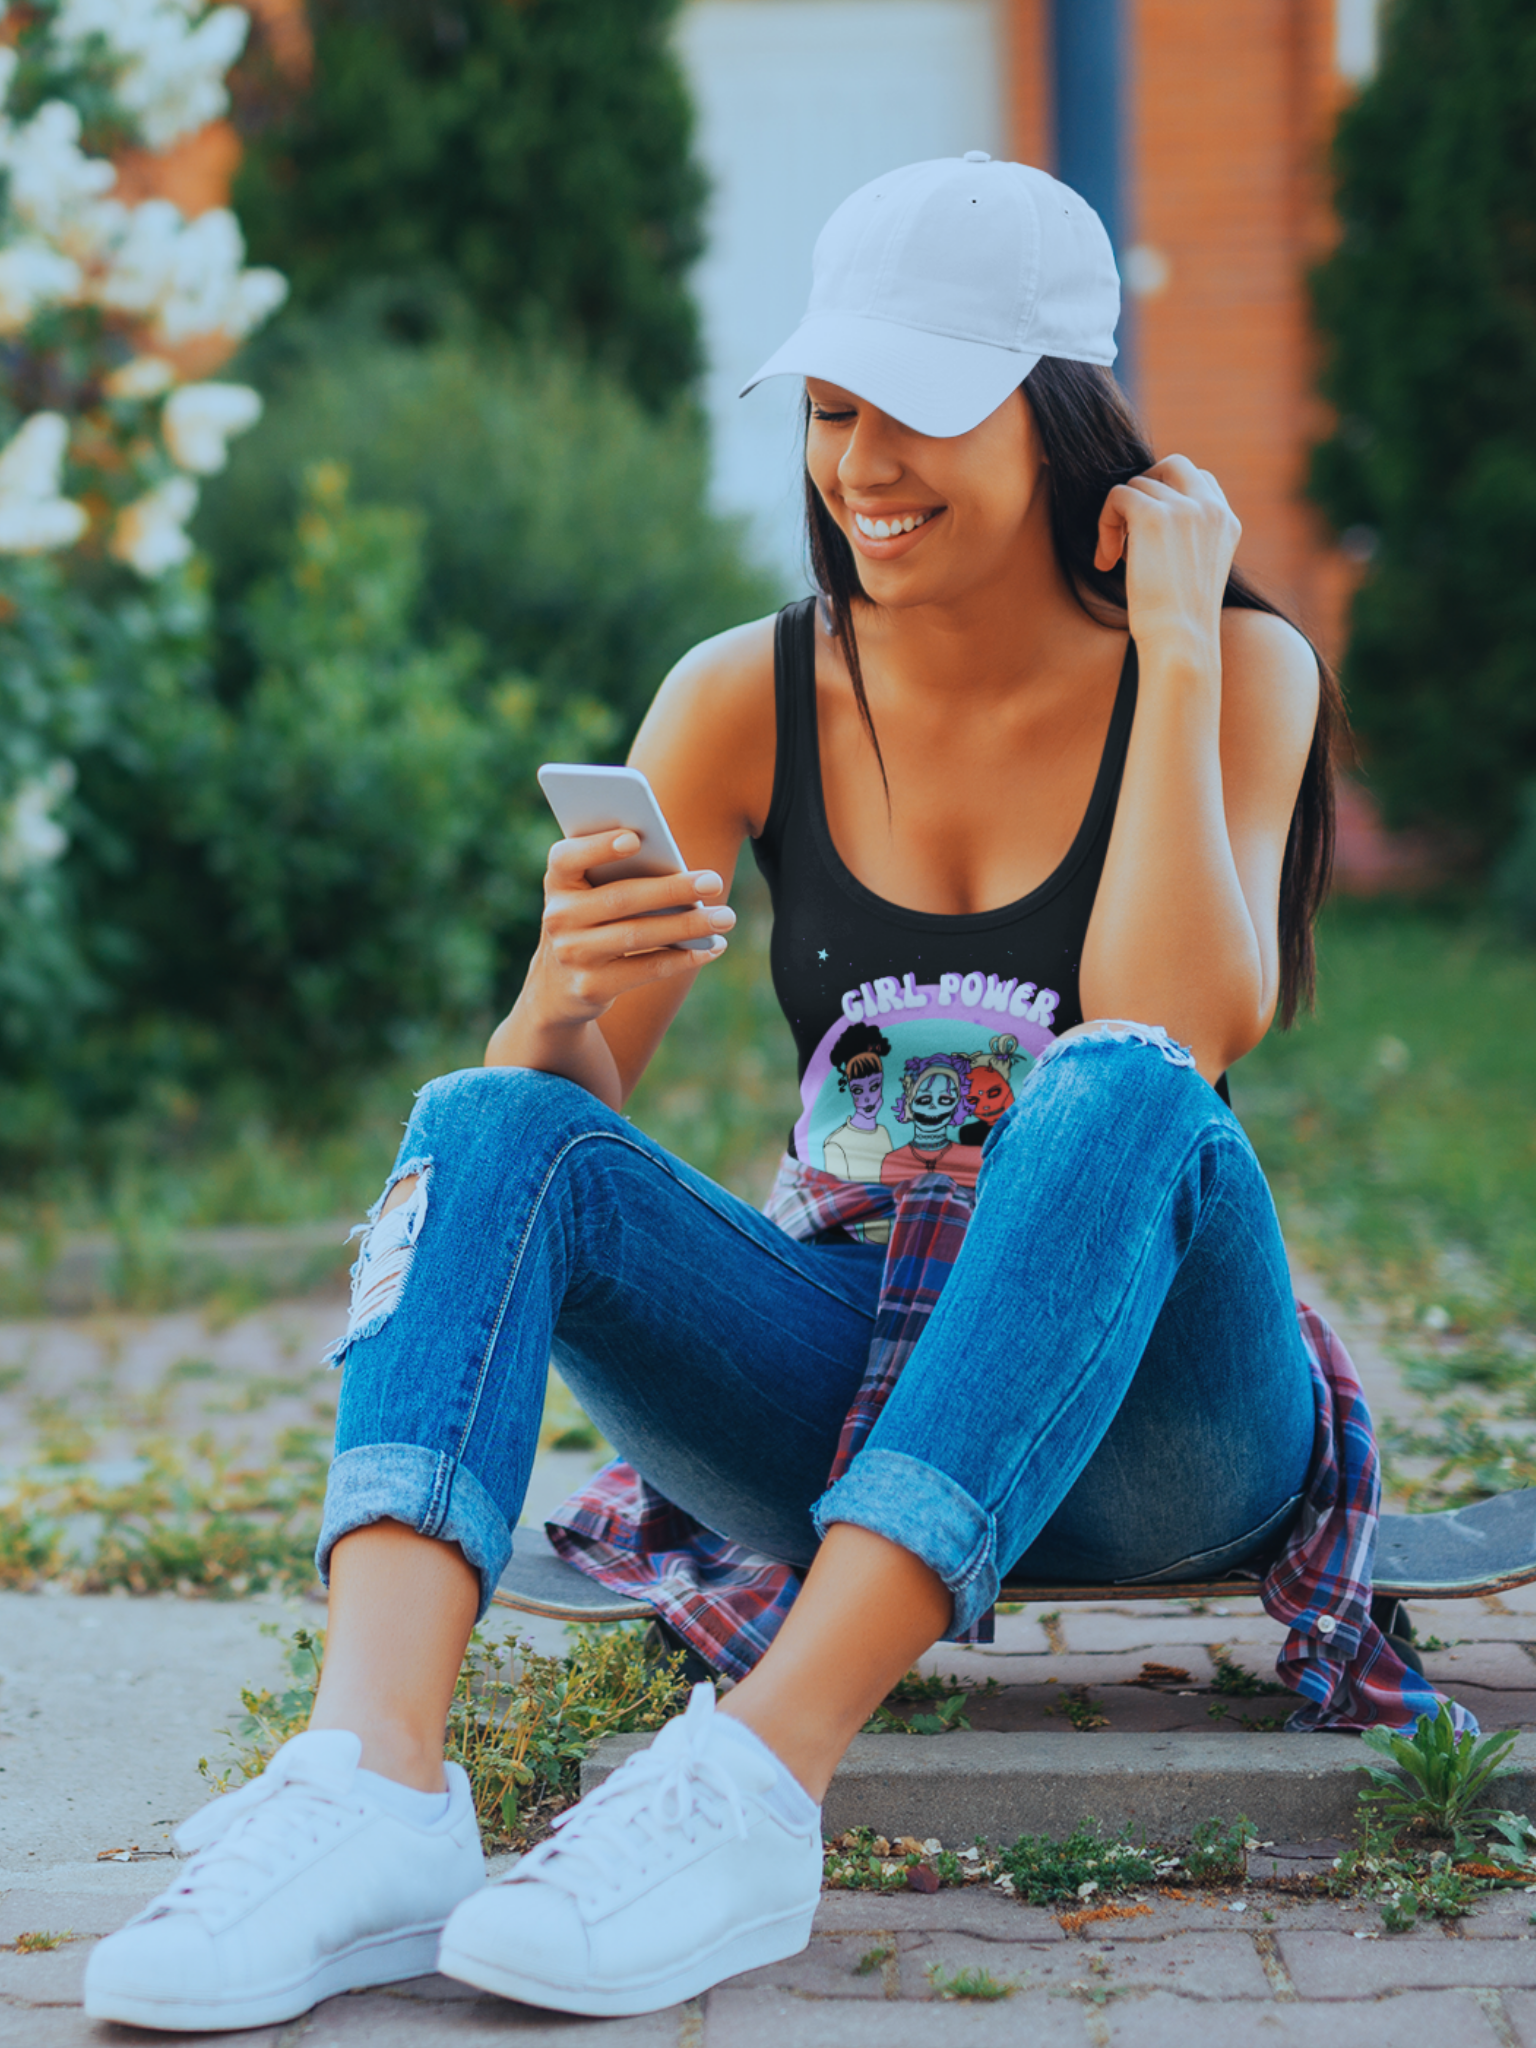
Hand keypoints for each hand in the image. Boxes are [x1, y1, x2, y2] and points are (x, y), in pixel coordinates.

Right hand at [527, 829, 734, 1027]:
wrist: (556, 988)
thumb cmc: (589, 922)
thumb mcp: (587, 895)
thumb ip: (616, 875)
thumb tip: (681, 870)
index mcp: (557, 882)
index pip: (567, 858)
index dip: (598, 847)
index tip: (635, 838)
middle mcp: (558, 917)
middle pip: (621, 898)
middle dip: (672, 889)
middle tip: (714, 881)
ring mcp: (572, 955)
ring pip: (638, 935)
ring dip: (688, 925)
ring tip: (725, 917)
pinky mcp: (591, 988)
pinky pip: (646, 970)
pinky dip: (683, 958)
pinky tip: (712, 947)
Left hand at [1093, 454, 1239, 655]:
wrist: (1180, 640)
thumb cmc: (1180, 621)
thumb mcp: (1194, 571)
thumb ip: (1185, 537)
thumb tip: (1144, 514)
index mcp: (1227, 522)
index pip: (1200, 480)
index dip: (1167, 498)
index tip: (1150, 536)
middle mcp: (1211, 508)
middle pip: (1172, 465)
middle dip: (1144, 489)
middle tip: (1128, 527)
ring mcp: (1185, 507)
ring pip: (1137, 484)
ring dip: (1118, 519)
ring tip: (1116, 558)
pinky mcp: (1153, 515)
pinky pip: (1117, 495)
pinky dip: (1105, 524)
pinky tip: (1107, 560)